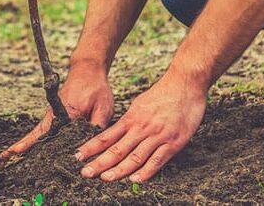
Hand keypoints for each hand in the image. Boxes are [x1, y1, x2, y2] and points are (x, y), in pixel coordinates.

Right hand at [1, 59, 113, 157]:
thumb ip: (97, 127)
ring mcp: (52, 114)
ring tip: (7, 156)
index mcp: (66, 113)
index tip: (17, 151)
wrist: (88, 70)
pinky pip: (43, 129)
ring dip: (25, 144)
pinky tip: (27, 149)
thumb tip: (91, 147)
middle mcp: (54, 114)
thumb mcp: (103, 108)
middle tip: (3, 158)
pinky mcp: (54, 115)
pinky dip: (33, 139)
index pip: (48, 132)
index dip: (34, 144)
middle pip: (36, 134)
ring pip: (37, 132)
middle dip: (21, 146)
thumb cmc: (96, 88)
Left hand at [76, 71, 206, 182]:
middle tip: (85, 173)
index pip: (106, 136)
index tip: (78, 156)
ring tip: (105, 179)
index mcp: (131, 118)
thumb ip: (130, 119)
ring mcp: (156, 136)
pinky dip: (146, 171)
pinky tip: (136, 180)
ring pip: (134, 156)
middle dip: (99, 163)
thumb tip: (118, 130)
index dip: (91, 147)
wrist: (185, 84)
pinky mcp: (173, 142)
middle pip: (116, 149)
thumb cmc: (163, 93)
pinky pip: (157, 160)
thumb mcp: (140, 104)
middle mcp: (141, 128)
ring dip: (119, 170)